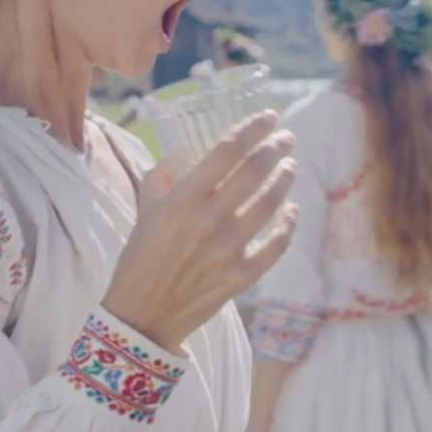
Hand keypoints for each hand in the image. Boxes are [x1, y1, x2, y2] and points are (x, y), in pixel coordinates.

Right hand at [104, 112, 298, 351]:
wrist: (143, 315)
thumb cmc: (140, 258)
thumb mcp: (145, 210)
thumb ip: (164, 177)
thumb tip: (185, 153)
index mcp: (182, 199)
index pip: (228, 150)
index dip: (253, 128)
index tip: (270, 116)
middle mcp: (209, 219)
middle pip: (256, 171)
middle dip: (277, 148)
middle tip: (286, 139)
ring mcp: (229, 248)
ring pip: (271, 203)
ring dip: (285, 180)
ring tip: (290, 167)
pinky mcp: (243, 274)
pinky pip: (276, 244)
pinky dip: (288, 224)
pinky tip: (291, 210)